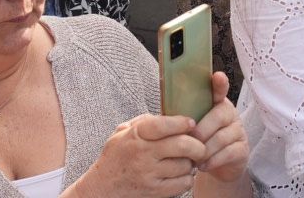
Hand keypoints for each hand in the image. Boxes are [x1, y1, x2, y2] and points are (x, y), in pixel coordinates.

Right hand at [73, 113, 205, 197]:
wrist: (103, 187)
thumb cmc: (116, 156)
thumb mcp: (122, 132)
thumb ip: (144, 122)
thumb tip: (170, 115)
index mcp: (136, 135)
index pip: (163, 125)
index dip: (181, 122)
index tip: (192, 123)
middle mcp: (143, 154)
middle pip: (182, 145)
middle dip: (197, 144)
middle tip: (200, 145)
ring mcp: (149, 175)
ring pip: (184, 165)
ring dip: (192, 162)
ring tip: (189, 160)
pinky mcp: (154, 192)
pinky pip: (182, 184)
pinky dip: (187, 179)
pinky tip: (182, 174)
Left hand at [192, 73, 248, 180]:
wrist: (215, 166)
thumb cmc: (199, 141)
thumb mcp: (192, 127)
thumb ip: (184, 118)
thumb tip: (165, 117)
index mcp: (216, 103)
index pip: (219, 90)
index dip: (219, 83)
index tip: (217, 76)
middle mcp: (230, 113)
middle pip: (219, 116)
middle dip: (201, 131)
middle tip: (190, 142)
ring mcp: (238, 131)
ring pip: (222, 137)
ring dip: (205, 149)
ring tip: (194, 158)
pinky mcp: (242, 148)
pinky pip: (228, 153)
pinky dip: (213, 160)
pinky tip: (203, 165)